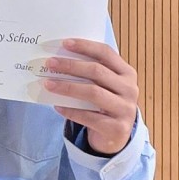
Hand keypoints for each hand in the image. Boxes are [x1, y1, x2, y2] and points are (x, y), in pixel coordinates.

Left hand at [43, 39, 139, 154]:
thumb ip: (90, 73)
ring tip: (48, 84)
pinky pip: (89, 116)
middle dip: (71, 65)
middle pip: (97, 71)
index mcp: (127, 73)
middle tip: (50, 63)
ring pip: (93, 92)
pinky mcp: (117, 128)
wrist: (116, 136)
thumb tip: (59, 60)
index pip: (106, 53)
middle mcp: (129, 89)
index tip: (64, 43)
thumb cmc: (105, 104)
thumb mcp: (104, 86)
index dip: (85, 46)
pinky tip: (56, 106)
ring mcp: (125, 109)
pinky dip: (70, 111)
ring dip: (67, 87)